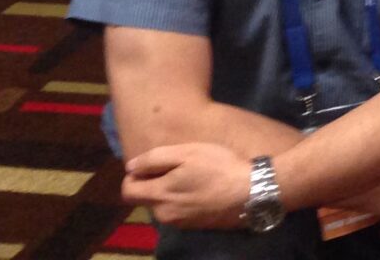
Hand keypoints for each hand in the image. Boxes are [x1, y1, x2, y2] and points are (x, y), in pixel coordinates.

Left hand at [121, 142, 250, 229]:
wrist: (252, 192)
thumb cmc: (218, 167)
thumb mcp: (187, 153)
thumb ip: (154, 160)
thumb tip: (130, 167)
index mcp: (159, 196)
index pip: (128, 192)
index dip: (134, 175)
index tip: (152, 164)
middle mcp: (164, 215)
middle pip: (146, 198)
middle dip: (155, 183)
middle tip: (179, 166)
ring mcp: (181, 223)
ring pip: (164, 205)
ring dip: (171, 192)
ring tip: (193, 176)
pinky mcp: (196, 226)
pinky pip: (180, 212)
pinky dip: (185, 200)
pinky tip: (203, 189)